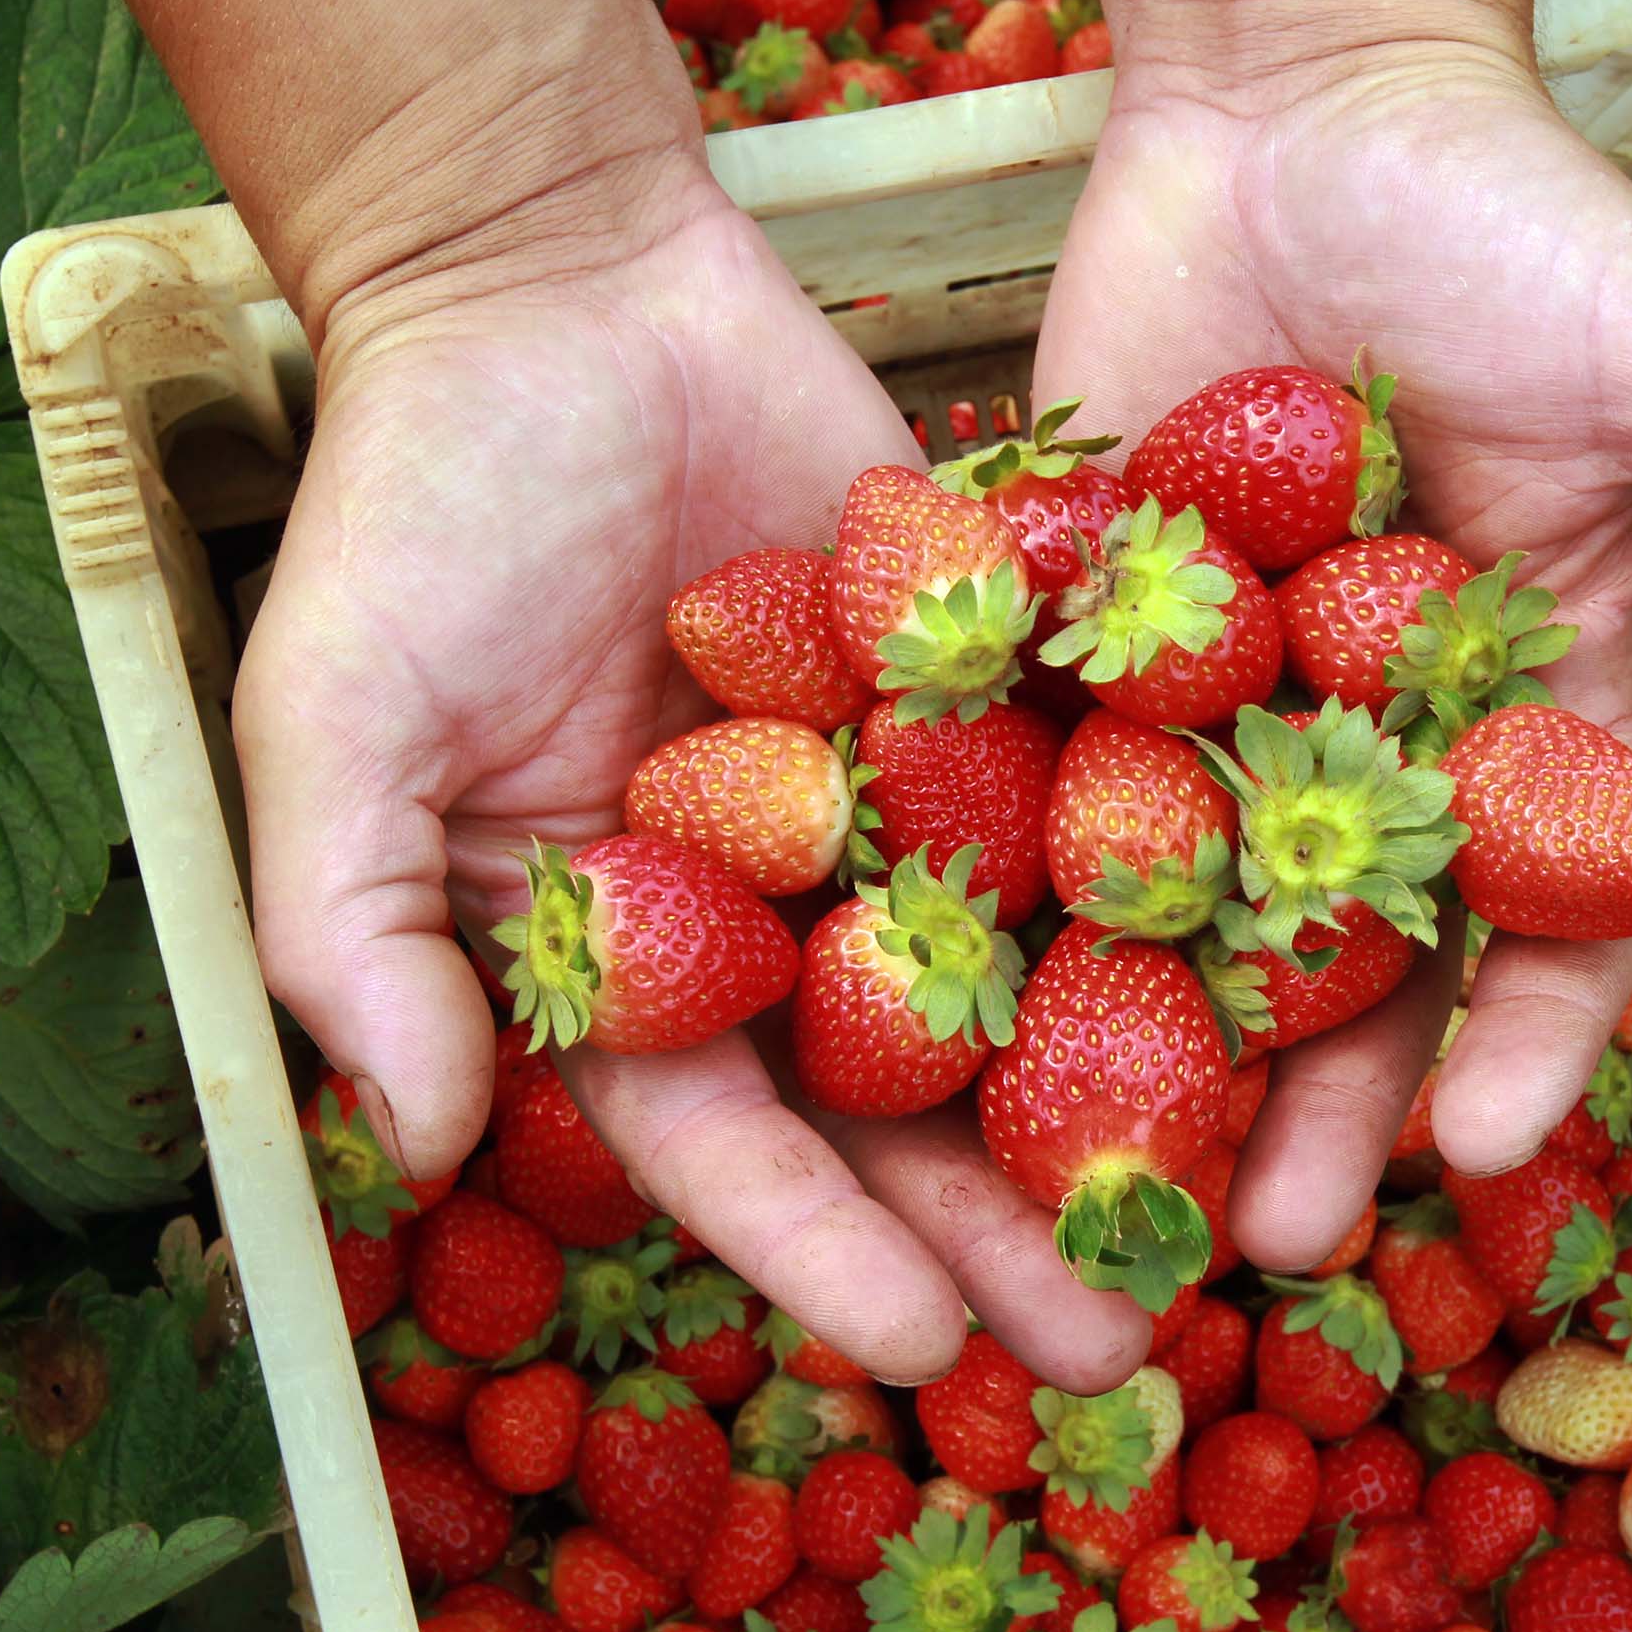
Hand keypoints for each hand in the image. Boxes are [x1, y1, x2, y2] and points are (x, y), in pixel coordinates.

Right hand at [236, 148, 1149, 1392]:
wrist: (562, 278)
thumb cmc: (416, 505)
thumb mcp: (335, 721)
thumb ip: (351, 934)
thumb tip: (418, 1144)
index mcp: (640, 958)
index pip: (732, 1142)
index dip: (821, 1253)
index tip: (920, 1352)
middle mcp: (788, 913)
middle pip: (914, 1105)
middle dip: (1009, 1228)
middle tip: (1125, 1353)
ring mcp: (911, 806)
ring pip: (1037, 983)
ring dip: (1133, 1102)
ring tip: (1242, 1218)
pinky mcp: (1011, 693)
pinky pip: (1108, 805)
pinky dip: (1192, 892)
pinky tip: (1297, 987)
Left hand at [1037, 0, 1631, 1268]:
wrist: (1294, 89)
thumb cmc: (1511, 215)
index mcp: (1538, 719)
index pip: (1555, 917)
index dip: (1532, 1038)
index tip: (1490, 1145)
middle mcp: (1379, 749)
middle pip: (1354, 970)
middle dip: (1321, 1106)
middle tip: (1260, 1242)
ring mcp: (1218, 713)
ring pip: (1182, 924)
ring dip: (1144, 1056)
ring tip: (1089, 1189)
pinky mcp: (1077, 657)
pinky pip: (1033, 795)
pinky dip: (993, 898)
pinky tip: (928, 1009)